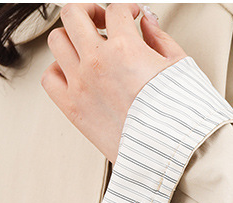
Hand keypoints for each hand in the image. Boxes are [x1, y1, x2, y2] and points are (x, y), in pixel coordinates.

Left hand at [41, 3, 187, 162]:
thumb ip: (160, 39)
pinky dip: (58, 70)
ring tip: (86, 47)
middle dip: (90, 11)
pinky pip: (50, 79)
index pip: (115, 10)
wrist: (175, 158)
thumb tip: (148, 25)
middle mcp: (98, 63)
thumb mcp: (182, 69)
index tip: (131, 16)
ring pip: (57, 41)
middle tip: (101, 21)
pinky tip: (75, 74)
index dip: (127, 9)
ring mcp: (82, 86)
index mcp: (125, 49)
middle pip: (74, 14)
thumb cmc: (182, 122)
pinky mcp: (74, 110)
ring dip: (71, 38)